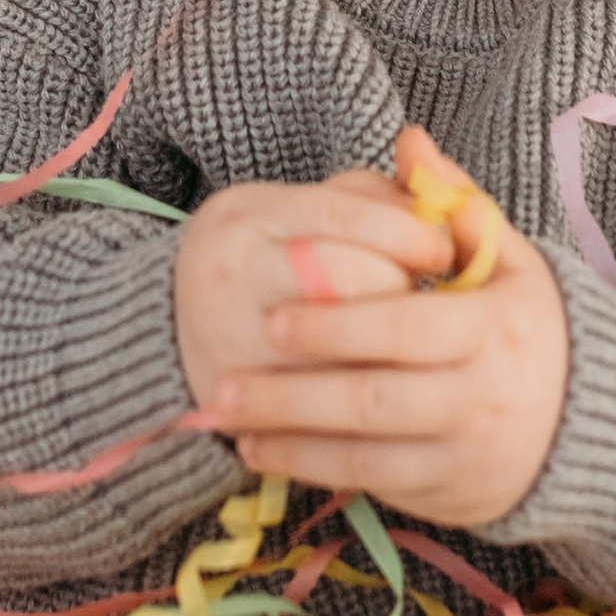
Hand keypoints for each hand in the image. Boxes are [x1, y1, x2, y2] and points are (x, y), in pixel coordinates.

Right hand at [175, 174, 453, 416]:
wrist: (173, 331)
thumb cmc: (265, 259)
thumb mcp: (298, 211)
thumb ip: (370, 200)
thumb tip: (437, 211)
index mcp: (242, 219)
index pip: (343, 216)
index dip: (408, 232)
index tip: (442, 250)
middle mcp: (227, 279)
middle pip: (347, 282)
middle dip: (399, 290)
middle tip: (419, 300)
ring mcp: (231, 347)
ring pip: (345, 353)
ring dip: (391, 351)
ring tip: (401, 344)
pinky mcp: (243, 411)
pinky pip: (329, 415)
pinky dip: (370, 407)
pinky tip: (385, 389)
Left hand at [200, 130, 568, 527]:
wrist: (593, 422)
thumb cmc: (530, 326)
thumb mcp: (510, 260)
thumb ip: (454, 203)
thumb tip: (409, 140)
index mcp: (495, 330)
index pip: (407, 327)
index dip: (338, 327)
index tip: (274, 321)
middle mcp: (484, 399)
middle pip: (376, 399)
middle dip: (294, 395)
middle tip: (224, 383)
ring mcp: (467, 456)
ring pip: (367, 455)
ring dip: (290, 440)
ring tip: (227, 420)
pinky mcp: (452, 497)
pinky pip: (374, 487)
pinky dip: (314, 471)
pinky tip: (263, 451)